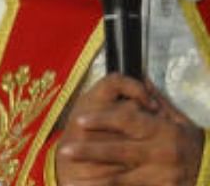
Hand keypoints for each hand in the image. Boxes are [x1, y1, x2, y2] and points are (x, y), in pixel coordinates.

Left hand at [56, 74, 204, 184]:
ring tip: (73, 181)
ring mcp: (162, 176)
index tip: (80, 120)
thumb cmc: (189, 143)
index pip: (127, 120)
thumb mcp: (178, 120)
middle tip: (65, 150)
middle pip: (120, 150)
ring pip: (123, 178)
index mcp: (163, 130)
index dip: (102, 119)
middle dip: (90, 151)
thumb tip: (139, 78)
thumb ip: (156, 102)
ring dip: (96, 180)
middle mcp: (162, 153)